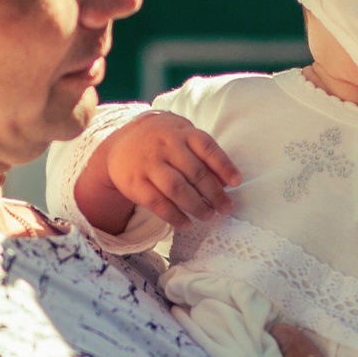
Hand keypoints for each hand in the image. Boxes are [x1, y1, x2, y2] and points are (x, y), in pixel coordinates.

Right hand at [99, 110, 241, 228]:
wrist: (120, 144)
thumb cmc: (163, 142)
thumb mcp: (183, 138)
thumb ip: (205, 156)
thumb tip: (228, 181)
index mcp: (182, 133)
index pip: (207, 148)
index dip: (224, 166)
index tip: (237, 182)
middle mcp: (165, 146)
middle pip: (195, 172)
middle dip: (214, 193)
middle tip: (226, 208)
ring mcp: (148, 164)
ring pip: (176, 188)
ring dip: (196, 206)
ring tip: (208, 216)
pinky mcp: (134, 183)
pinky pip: (157, 203)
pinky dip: (174, 216)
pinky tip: (186, 224)